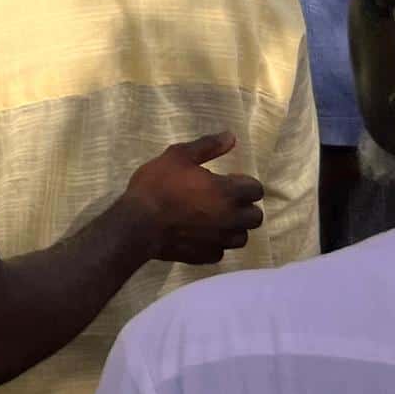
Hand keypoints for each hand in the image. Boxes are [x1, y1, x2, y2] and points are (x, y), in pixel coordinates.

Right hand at [123, 132, 264, 265]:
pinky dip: (214, 243)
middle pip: (255, 217)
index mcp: (228, 192)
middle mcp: (231, 218)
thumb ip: (207, 146)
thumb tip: (231, 137)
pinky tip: (200, 235)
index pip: (256, 190)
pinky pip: (220, 251)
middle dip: (244, 208)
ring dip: (233, 228)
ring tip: (214, 219)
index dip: (245, 184)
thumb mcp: (178, 156)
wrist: (138, 223)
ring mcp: (220, 240)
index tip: (228, 180)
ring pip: (241, 237)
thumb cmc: (158, 185)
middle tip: (223, 200)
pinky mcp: (207, 256)